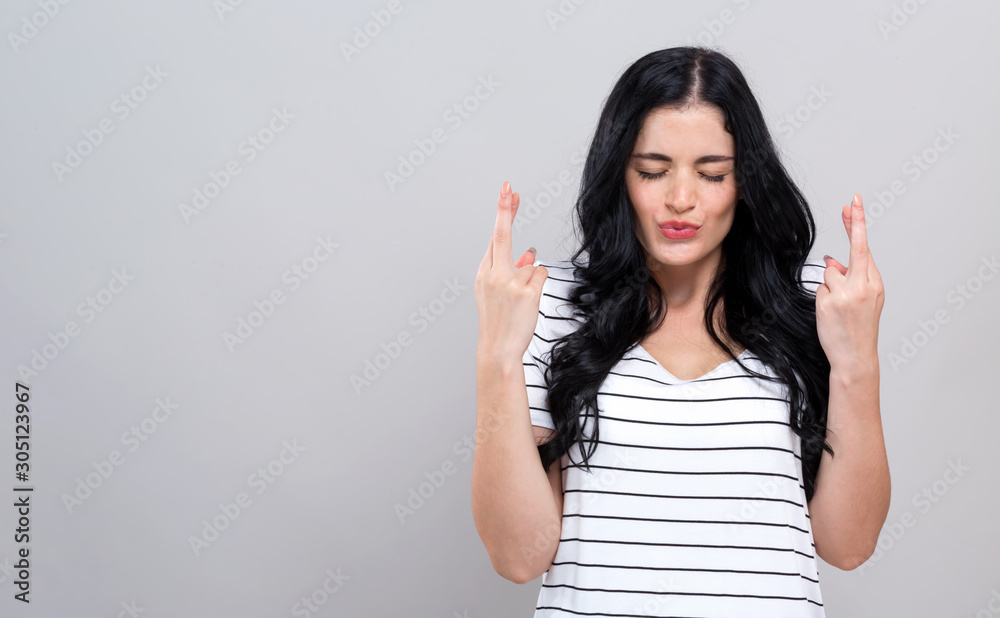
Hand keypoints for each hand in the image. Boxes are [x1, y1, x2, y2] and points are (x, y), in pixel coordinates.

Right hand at [475, 181, 548, 363]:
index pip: (495, 236)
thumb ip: (510, 269)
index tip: (507, 192)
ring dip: (531, 277)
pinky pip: (541, 275)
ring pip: (531, 262)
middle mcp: (494, 273)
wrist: (497, 349)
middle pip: (502, 234)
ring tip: (519, 300)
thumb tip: (530, 253)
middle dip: (505, 210)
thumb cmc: (498, 321)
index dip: (503, 212)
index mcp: (484, 272)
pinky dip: (539, 284)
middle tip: (509, 189)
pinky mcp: (527, 291)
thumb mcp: (496, 293)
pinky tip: (528, 301)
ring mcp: (510, 281)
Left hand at [816, 193, 884, 374]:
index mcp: (875, 283)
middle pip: (853, 249)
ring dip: (830, 285)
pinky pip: (820, 288)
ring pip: (829, 272)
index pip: (865, 248)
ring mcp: (846, 293)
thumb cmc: (858, 327)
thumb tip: (831, 260)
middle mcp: (864, 285)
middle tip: (851, 202)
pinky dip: (822, 297)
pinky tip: (831, 313)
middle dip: (853, 223)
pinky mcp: (829, 302)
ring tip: (838, 307)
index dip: (858, 225)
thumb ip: (851, 277)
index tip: (854, 204)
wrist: (855, 356)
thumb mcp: (864, 300)